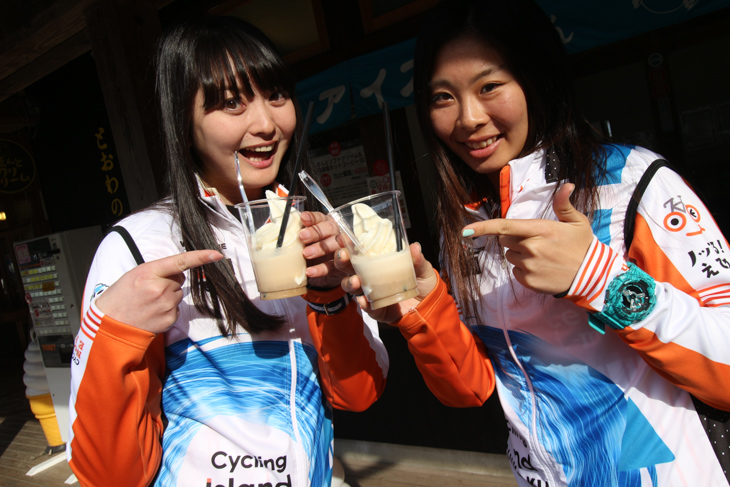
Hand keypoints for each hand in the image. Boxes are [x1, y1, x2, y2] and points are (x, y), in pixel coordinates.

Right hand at [95, 250, 223, 333]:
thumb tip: (180, 272)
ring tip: (148, 302)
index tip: (217, 254)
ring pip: (178, 295)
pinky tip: (152, 312)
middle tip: (149, 290)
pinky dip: (167, 310)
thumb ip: (159, 270)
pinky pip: (176, 309)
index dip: (200, 257)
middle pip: (179, 280)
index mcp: (149, 272)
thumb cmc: (122, 296)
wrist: (111, 323)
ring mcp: (166, 305)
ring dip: (168, 296)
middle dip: (169, 282)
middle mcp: (160, 289)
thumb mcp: (136, 274)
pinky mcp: (169, 319)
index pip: (180, 262)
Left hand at [299, 211, 348, 288]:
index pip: (321, 218)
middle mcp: (337, 234)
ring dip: (321, 248)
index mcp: (327, 224)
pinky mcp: (342, 266)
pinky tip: (310, 271)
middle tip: (302, 237)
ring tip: (306, 253)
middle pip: (330, 229)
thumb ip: (301, 235)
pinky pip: (333, 267)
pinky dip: (321, 269)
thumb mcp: (307, 242)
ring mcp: (342, 249)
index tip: (303, 218)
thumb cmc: (313, 251)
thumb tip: (285, 231)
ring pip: (335, 245)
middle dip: (316, 232)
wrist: (323, 272)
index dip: (313, 218)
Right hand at [336, 242, 438, 323]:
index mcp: (377, 262)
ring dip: (350, 282)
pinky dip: (363, 303)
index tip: (343, 237)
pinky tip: (364, 300)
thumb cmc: (422, 282)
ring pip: (352, 287)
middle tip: (343, 256)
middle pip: (349, 267)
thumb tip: (415, 246)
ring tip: (356, 281)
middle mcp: (369, 276)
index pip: (359, 251)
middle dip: (342, 261)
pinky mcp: (376, 309)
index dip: (349, 244)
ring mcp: (371, 293)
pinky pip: (366, 307)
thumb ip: (417, 259)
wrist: (429, 306)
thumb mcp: (422, 268)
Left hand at [463, 183, 592, 294]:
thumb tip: (566, 185)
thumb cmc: (583, 246)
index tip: (465, 231)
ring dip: (520, 254)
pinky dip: (524, 269)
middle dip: (515, 238)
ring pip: (510, 255)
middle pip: (505, 239)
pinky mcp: (528, 281)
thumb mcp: (577, 223)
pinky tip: (541, 268)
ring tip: (542, 256)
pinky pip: (515, 271)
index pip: (504, 226)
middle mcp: (532, 248)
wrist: (591, 276)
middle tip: (537, 241)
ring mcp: (529, 266)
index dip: (482, 228)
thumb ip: (564, 205)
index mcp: (541, 230)